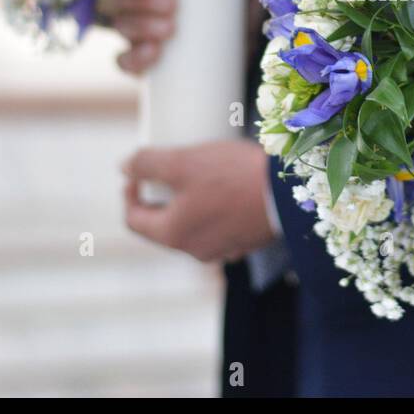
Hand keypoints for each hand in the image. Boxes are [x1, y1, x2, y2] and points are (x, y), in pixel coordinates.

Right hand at [106, 0, 273, 75]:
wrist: (233, 47)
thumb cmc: (226, 1)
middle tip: (172, 4)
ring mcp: (134, 31)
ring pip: (121, 25)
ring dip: (140, 27)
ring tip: (169, 29)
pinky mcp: (140, 60)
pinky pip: (123, 61)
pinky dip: (133, 59)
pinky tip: (153, 54)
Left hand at [122, 140, 275, 262]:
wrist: (288, 193)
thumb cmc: (232, 177)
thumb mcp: (182, 162)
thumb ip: (147, 164)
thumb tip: (125, 167)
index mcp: (172, 235)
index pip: (134, 219)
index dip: (130, 193)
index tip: (139, 170)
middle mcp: (194, 250)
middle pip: (163, 224)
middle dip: (161, 197)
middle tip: (170, 169)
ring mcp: (222, 250)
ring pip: (192, 226)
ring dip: (189, 203)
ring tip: (200, 176)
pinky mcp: (245, 242)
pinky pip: (218, 227)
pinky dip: (214, 211)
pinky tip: (226, 190)